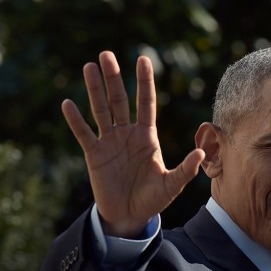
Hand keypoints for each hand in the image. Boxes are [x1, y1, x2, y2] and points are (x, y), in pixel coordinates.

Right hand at [62, 51, 204, 236]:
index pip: (146, 103)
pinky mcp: (94, 154)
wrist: (130, 216)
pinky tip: (68, 104)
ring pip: (100, 110)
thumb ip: (185, 169)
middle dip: (114, 78)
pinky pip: (83, 134)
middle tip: (107, 54)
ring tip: (89, 67)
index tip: (143, 59)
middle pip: (119, 100)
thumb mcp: (172, 185)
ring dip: (94, 89)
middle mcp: (127, 134)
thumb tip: (202, 153)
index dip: (144, 82)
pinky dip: (75, 120)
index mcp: (147, 136)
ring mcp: (109, 142)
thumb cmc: (153, 199)